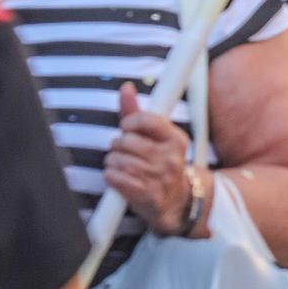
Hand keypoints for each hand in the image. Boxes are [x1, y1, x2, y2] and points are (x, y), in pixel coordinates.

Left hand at [105, 81, 203, 235]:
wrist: (176, 202)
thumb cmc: (160, 164)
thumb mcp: (155, 138)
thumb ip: (137, 112)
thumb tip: (126, 87)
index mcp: (176, 139)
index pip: (146, 120)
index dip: (128, 123)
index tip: (126, 129)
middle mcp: (171, 158)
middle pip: (127, 142)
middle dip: (117, 146)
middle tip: (122, 152)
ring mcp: (161, 178)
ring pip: (119, 160)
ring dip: (112, 162)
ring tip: (118, 165)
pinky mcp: (149, 195)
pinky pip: (116, 178)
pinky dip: (111, 176)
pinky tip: (116, 177)